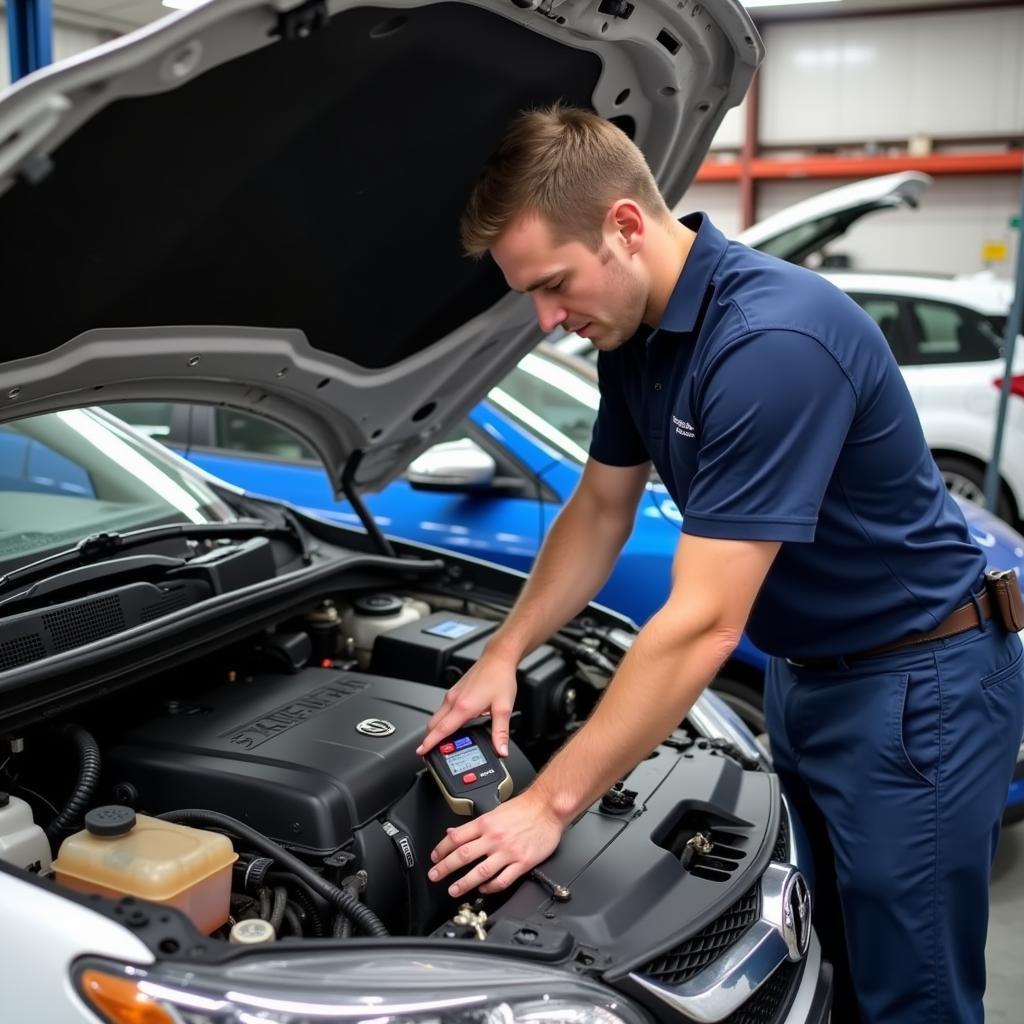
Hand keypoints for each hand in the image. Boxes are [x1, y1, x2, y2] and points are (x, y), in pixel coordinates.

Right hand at [416, 650, 517, 756]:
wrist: (497, 658)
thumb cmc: (500, 678)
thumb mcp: (504, 708)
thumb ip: (500, 732)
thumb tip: (501, 750)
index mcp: (464, 707)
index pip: (441, 730)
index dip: (430, 743)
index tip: (421, 751)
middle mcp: (454, 700)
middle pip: (434, 724)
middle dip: (429, 738)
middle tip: (430, 752)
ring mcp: (453, 694)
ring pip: (437, 716)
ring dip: (436, 729)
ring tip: (440, 742)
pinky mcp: (455, 690)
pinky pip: (443, 709)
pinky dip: (442, 720)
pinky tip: (452, 724)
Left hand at [427, 791, 563, 896]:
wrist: (548, 807)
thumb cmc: (525, 808)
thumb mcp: (495, 810)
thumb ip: (475, 825)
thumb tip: (454, 832)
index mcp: (486, 823)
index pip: (456, 837)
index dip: (441, 849)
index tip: (435, 857)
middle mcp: (494, 838)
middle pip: (463, 856)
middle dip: (445, 868)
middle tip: (435, 876)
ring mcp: (508, 852)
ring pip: (480, 872)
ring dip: (464, 883)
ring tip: (454, 890)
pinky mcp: (522, 862)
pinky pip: (503, 880)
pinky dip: (491, 887)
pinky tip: (484, 889)